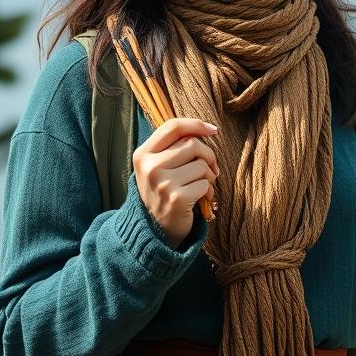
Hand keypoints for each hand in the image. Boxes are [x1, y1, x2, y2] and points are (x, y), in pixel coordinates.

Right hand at [132, 117, 219, 247]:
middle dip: (208, 155)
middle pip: (192, 144)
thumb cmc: (164, 192)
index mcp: (143, 154)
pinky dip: (209, 192)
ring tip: (200, 187)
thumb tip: (207, 129)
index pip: (172, 127)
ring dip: (209, 176)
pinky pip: (205, 184)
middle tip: (209, 169)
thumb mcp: (159, 166)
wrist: (156, 230)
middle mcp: (149, 166)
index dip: (196, 124)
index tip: (213, 130)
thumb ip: (174, 146)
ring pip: (202, 165)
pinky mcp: (176, 198)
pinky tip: (200, 200)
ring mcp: (162, 182)